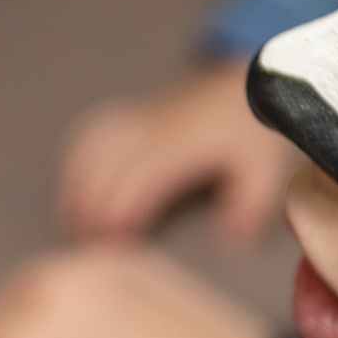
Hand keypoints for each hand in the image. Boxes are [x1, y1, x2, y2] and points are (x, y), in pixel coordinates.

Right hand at [58, 62, 301, 245]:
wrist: (242, 84)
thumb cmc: (250, 133)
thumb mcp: (263, 172)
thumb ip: (246, 210)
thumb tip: (226, 245)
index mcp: (176, 149)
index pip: (131, 187)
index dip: (117, 221)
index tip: (116, 250)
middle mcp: (147, 132)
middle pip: (98, 175)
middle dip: (89, 216)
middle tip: (94, 253)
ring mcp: (133, 121)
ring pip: (86, 156)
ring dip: (75, 194)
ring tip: (77, 230)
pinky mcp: (126, 114)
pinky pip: (87, 136)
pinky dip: (74, 166)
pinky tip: (75, 191)